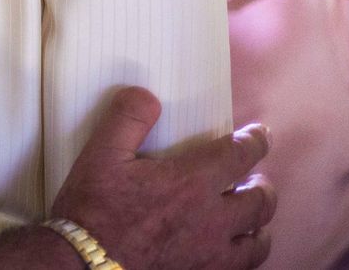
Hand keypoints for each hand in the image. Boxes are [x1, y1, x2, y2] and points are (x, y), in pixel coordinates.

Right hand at [52, 87, 273, 269]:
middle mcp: (212, 218)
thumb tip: (147, 95)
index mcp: (191, 182)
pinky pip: (244, 266)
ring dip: (260, 222)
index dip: (255, 141)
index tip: (259, 135)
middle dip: (262, 184)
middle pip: (260, 200)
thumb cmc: (93, 208)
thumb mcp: (100, 153)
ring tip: (252, 216)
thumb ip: (127, 119)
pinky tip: (235, 249)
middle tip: (254, 178)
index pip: (239, 155)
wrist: (87, 264)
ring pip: (259, 239)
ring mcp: (212, 253)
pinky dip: (247, 253)